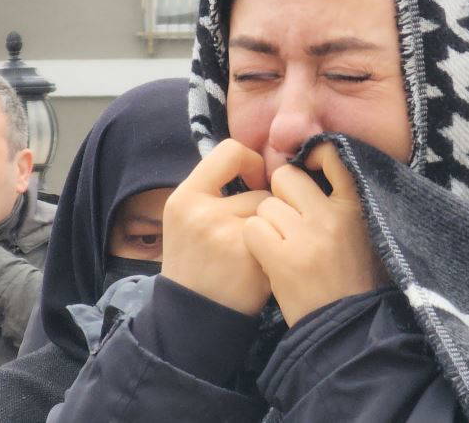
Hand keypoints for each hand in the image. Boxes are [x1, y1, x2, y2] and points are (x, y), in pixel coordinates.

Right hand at [160, 139, 272, 315]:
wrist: (193, 318)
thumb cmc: (195, 263)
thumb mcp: (186, 219)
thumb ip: (214, 190)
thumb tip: (257, 161)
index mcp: (184, 198)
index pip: (230, 151)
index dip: (251, 162)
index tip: (255, 179)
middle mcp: (204, 213)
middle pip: (261, 191)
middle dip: (265, 210)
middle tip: (253, 234)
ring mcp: (230, 236)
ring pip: (276, 215)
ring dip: (276, 230)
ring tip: (259, 251)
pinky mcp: (253, 258)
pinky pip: (284, 239)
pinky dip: (281, 251)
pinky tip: (266, 266)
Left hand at [243, 142, 385, 326]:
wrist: (345, 327)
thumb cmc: (351, 277)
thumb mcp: (361, 230)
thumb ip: (340, 199)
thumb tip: (311, 163)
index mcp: (354, 205)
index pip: (331, 154)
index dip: (313, 154)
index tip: (306, 166)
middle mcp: (330, 216)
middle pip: (285, 177)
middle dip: (279, 194)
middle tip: (287, 219)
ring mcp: (305, 237)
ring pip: (264, 205)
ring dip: (266, 223)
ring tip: (282, 245)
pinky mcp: (282, 259)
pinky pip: (253, 230)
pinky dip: (255, 242)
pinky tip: (269, 257)